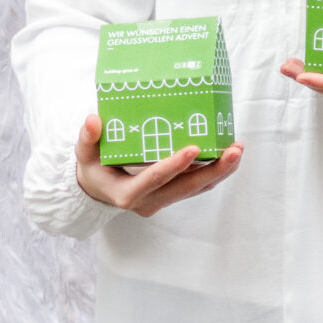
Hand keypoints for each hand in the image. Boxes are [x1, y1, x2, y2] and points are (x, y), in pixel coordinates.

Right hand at [73, 114, 243, 216]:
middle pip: (186, 188)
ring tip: (237, 150)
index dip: (175, 165)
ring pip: (196, 189)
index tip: (195, 148)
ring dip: (220, 171)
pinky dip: (214, 172)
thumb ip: (88, 138)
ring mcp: (162, 201)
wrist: (97, 189)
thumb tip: (94, 120)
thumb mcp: (84, 154)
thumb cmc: (92, 167)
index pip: (155, 179)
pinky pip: (196, 186)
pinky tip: (227, 154)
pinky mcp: (171, 195)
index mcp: (127, 193)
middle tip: (234, 150)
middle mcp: (149, 201)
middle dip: (213, 170)